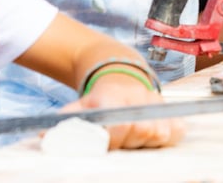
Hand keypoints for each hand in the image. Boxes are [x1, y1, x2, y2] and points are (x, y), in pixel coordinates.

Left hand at [62, 75, 182, 149]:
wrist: (121, 76)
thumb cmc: (99, 99)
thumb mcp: (79, 106)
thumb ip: (66, 121)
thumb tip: (45, 136)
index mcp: (114, 98)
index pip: (120, 125)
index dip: (114, 140)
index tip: (107, 144)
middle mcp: (139, 97)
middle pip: (142, 132)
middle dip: (130, 143)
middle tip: (120, 142)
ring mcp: (158, 102)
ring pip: (160, 133)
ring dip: (147, 142)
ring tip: (134, 139)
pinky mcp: (171, 108)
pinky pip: (177, 130)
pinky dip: (169, 136)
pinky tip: (154, 135)